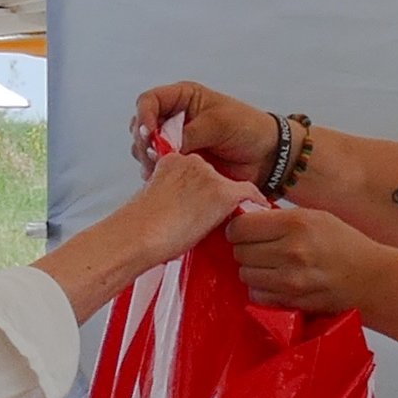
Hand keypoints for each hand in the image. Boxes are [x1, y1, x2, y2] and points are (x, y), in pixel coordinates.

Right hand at [35, 151, 260, 321]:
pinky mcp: (221, 192)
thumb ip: (166, 197)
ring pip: (229, 186)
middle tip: (214, 216)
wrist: (137, 235)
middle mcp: (192, 162)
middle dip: (214, 195)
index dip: (199, 189)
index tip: (200, 204)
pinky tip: (260, 210)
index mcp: (171, 162)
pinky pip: (248, 193)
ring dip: (230, 202)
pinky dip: (256, 202)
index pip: (194, 172)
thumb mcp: (150, 202)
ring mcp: (208, 176)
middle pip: (213, 177)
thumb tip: (175, 214)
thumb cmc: (137, 228)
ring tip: (233, 219)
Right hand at [129, 82, 276, 180]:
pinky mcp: (179, 163)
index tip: (149, 134)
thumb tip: (161, 149)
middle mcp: (174, 118)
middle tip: (154, 156)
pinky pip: (157, 168)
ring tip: (160, 170)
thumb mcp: (217, 124)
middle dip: (143, 142)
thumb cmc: (247, 129)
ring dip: (147, 160)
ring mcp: (174, 142)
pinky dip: (156, 173)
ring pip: (144, 149)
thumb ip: (188, 134)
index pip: (149, 101)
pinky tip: (164, 179)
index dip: (143, 116)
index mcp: (183, 98)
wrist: (267, 157)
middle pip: (140, 126)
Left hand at [229, 202, 397, 314]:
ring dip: (253, 269)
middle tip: (261, 248)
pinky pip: (257, 294)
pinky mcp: (291, 301)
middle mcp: (290, 252)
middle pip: (239, 251)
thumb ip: (280, 218)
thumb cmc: (345, 244)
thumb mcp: (315, 217)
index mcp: (295, 224)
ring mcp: (290, 280)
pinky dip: (262, 288)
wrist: (371, 279)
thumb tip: (245, 216)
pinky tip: (276, 281)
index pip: (240, 227)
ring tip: (271, 264)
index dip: (239, 228)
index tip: (246, 230)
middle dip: (246, 248)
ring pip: (244, 274)